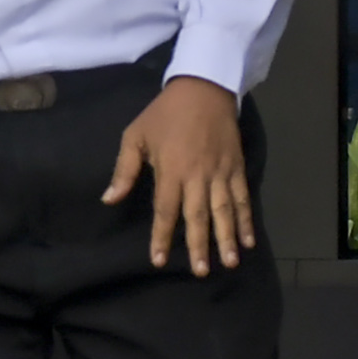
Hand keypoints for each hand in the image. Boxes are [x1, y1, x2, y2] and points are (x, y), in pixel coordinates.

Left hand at [104, 76, 253, 275]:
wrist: (204, 87)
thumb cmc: (164, 114)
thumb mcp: (136, 135)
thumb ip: (124, 169)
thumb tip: (109, 199)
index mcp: (171, 169)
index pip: (165, 210)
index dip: (162, 236)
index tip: (159, 260)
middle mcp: (197, 175)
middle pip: (198, 215)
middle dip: (199, 244)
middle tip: (201, 271)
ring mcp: (220, 172)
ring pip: (224, 210)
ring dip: (227, 237)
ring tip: (229, 262)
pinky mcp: (236, 167)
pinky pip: (242, 197)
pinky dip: (246, 219)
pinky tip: (248, 240)